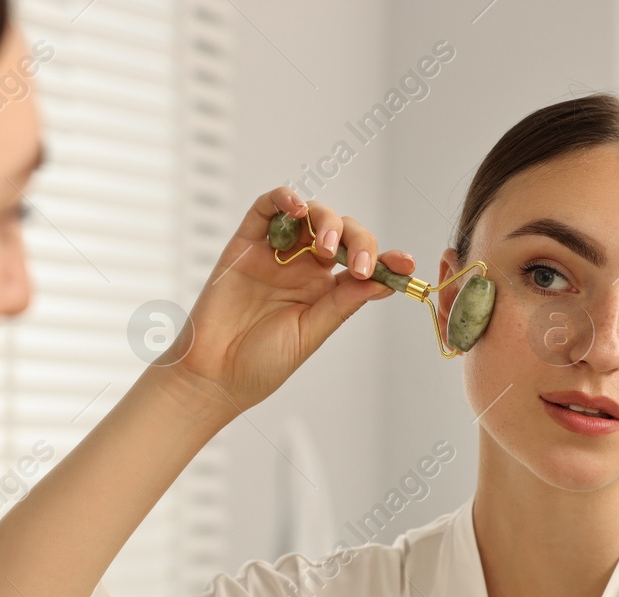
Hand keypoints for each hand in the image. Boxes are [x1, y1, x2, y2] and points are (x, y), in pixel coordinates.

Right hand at [148, 186, 414, 422]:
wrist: (213, 376)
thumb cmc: (260, 364)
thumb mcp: (311, 334)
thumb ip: (342, 303)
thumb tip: (383, 280)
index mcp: (323, 291)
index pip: (360, 262)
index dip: (385, 259)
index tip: (405, 264)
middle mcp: (302, 267)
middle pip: (340, 232)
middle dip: (357, 240)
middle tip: (357, 265)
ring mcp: (274, 253)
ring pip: (309, 215)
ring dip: (326, 221)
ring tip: (326, 247)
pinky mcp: (245, 243)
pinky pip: (266, 208)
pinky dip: (283, 198)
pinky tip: (296, 209)